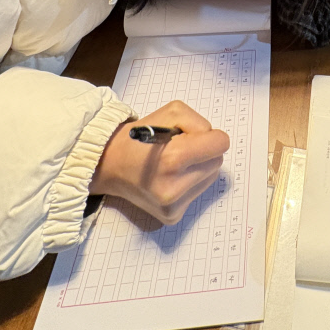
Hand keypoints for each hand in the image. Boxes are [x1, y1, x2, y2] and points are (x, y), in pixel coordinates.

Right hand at [89, 101, 229, 224]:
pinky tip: (169, 178)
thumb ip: (197, 122)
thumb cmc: (138, 137)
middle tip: (180, 149)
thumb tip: (213, 140)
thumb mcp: (169, 113)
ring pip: (210, 178)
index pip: (221, 144)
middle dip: (204, 152)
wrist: (108, 165)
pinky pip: (197, 193)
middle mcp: (174, 186)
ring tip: (173, 164)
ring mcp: (173, 205)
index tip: (194, 137)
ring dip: (198, 167)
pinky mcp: (172, 216)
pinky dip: (188, 183)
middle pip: (217, 161)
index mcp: (173, 158)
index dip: (210, 136)